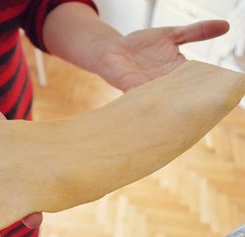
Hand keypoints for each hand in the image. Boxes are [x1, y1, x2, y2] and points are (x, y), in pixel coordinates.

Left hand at [97, 20, 229, 90]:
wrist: (113, 49)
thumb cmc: (141, 44)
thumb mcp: (171, 34)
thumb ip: (195, 32)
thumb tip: (226, 26)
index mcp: (176, 71)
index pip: (196, 79)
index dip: (206, 83)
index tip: (219, 87)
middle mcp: (164, 83)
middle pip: (182, 92)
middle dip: (190, 97)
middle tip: (203, 103)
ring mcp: (147, 87)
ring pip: (163, 98)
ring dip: (171, 102)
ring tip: (180, 107)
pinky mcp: (131, 88)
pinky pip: (141, 96)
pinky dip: (147, 99)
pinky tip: (153, 103)